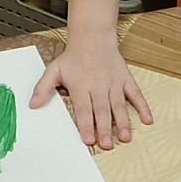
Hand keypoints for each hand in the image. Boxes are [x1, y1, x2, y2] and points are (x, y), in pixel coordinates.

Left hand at [32, 32, 154, 146]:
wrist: (92, 37)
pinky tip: (147, 120)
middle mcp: (99, 86)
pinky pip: (136, 94)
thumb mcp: (54, 70)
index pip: (84, 109)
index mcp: (81, 86)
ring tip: (126, 137)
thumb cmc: (73, 57)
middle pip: (102, 110)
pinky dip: (143, 106)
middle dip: (105, 128)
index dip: (86, 124)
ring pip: (119, 105)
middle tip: (107, 144)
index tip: (88, 139)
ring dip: (123, 122)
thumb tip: (33, 105)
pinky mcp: (125, 79)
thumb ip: (43, 88)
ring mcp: (114, 83)